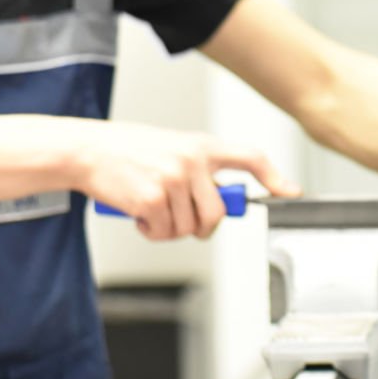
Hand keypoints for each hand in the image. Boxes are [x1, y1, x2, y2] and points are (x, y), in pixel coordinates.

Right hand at [79, 125, 298, 240]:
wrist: (87, 150)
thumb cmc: (128, 150)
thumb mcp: (172, 148)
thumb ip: (199, 169)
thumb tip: (220, 200)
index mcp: (202, 145)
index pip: (250, 157)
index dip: (273, 176)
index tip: (289, 191)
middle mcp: (192, 161)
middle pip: (217, 213)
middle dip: (202, 227)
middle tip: (184, 222)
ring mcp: (173, 180)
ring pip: (188, 227)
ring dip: (170, 229)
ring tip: (153, 211)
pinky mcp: (152, 199)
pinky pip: (163, 232)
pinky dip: (152, 232)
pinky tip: (140, 216)